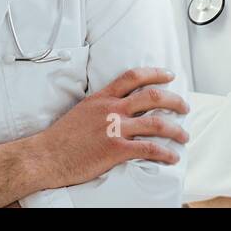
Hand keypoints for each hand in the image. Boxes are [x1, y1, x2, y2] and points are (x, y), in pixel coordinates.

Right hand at [29, 67, 190, 188]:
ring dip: (176, 129)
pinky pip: (149, 148)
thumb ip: (102, 106)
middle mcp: (111, 109)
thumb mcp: (82, 111)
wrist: (45, 157)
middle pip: (152, 96)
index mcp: (102, 98)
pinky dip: (165, 152)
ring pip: (156, 122)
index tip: (169, 76)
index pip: (133, 77)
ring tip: (184, 135)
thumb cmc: (61, 138)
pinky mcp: (116, 149)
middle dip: (174, 100)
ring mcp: (114, 129)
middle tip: (184, 106)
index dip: (155, 73)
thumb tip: (119, 106)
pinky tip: (172, 156)